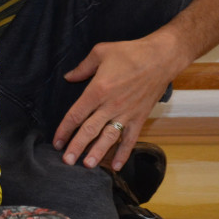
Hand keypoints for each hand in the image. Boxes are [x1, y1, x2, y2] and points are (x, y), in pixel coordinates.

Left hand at [53, 35, 182, 170]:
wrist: (161, 58)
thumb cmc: (129, 53)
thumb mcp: (100, 52)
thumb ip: (82, 68)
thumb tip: (68, 78)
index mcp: (98, 90)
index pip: (77, 114)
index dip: (65, 129)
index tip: (57, 141)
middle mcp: (111, 105)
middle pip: (90, 130)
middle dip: (77, 146)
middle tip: (66, 161)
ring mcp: (127, 113)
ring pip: (109, 138)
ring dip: (97, 153)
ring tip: (87, 166)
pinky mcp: (140, 117)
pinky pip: (131, 139)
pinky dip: (124, 153)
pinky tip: (116, 166)